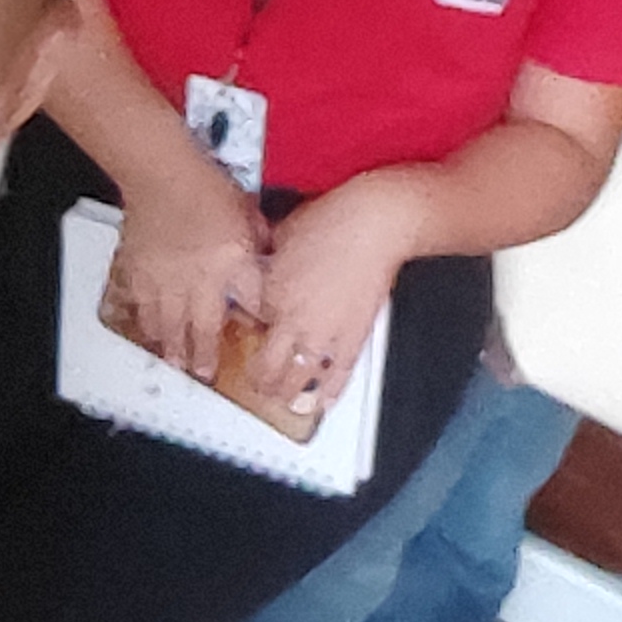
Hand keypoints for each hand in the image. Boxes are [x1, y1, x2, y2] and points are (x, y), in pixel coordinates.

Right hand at [100, 159, 268, 384]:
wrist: (163, 175)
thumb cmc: (206, 188)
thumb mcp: (248, 215)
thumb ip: (258, 240)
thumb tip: (268, 252)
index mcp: (228, 268)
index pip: (246, 307)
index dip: (252, 329)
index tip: (254, 347)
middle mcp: (195, 283)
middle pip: (198, 330)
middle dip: (201, 356)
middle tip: (201, 374)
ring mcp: (163, 280)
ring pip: (164, 324)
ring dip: (169, 345)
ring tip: (169, 361)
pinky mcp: (136, 270)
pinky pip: (136, 303)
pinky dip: (139, 318)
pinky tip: (140, 325)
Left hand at [236, 175, 417, 438]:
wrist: (375, 223)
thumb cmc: (332, 220)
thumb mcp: (283, 233)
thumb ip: (269, 255)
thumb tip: (265, 260)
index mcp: (270, 294)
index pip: (248, 325)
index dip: (246, 331)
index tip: (248, 334)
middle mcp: (293, 322)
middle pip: (267, 368)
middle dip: (260, 381)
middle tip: (258, 384)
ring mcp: (324, 334)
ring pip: (298, 380)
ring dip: (287, 395)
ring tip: (284, 401)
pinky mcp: (354, 338)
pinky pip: (337, 374)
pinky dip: (329, 392)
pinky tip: (324, 401)